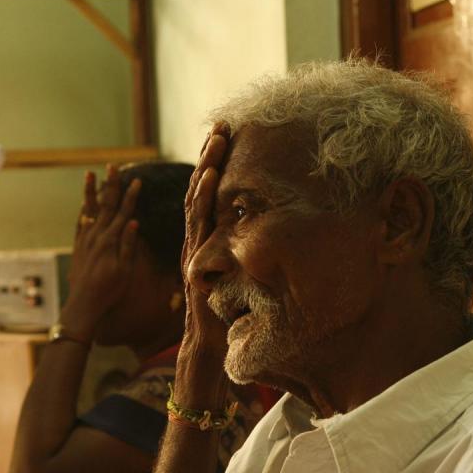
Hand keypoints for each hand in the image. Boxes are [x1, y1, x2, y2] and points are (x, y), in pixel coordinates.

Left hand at [60, 165, 141, 336]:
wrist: (83, 303)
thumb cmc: (108, 290)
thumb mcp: (124, 271)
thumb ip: (128, 246)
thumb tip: (134, 222)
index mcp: (110, 240)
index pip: (123, 212)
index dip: (131, 196)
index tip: (137, 180)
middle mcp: (96, 236)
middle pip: (105, 205)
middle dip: (111, 185)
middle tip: (112, 167)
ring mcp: (85, 239)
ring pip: (89, 209)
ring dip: (91, 191)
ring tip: (90, 174)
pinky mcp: (78, 246)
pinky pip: (80, 222)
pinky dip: (82, 210)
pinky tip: (84, 202)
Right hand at [176, 125, 234, 405]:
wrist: (207, 347)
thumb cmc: (227, 317)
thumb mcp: (244, 278)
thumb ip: (250, 258)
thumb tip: (277, 240)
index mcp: (210, 240)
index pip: (213, 196)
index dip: (218, 167)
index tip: (230, 138)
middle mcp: (199, 239)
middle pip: (203, 189)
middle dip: (212, 156)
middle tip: (223, 124)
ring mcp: (194, 247)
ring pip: (197, 200)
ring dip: (206, 167)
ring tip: (216, 139)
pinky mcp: (194, 259)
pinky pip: (197, 223)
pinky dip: (200, 198)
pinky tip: (207, 177)